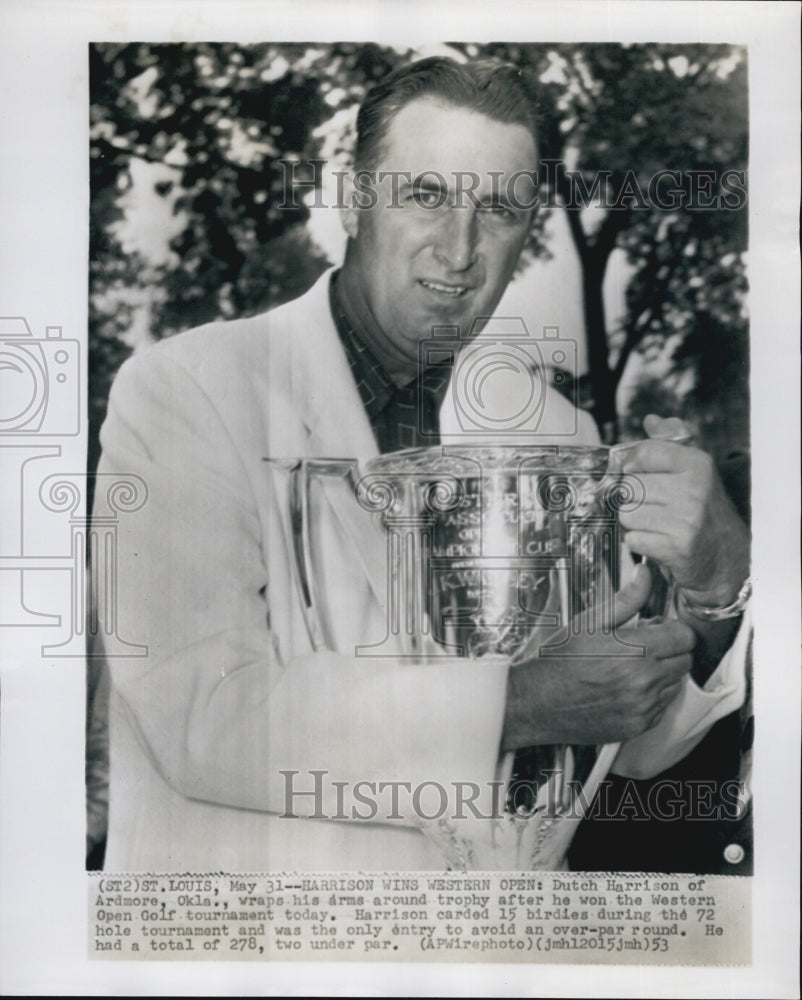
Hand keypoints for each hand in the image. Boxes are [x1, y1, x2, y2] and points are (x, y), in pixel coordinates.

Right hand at [502, 563, 695, 747]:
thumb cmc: (560, 659)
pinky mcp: (639, 726)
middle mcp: (645, 682)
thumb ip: (626, 599)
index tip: (655, 628)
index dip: (672, 628)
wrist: (538, 701)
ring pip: (676, 684)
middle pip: (686, 660)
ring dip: (663, 674)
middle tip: (642, 646)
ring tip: (630, 668)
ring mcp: (644, 707)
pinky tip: (625, 687)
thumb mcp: (589, 621)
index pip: (685, 636)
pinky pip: (662, 707)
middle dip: (670, 650)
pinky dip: (652, 697)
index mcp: (636, 651)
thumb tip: (645, 574)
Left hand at [612, 414, 749, 607]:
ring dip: (634, 523)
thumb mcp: (693, 470)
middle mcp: (694, 489)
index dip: (632, 465)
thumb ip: (670, 443)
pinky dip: (639, 543)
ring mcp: (687, 519)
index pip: (644, 453)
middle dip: (634, 499)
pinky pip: (633, 539)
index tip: (638, 473)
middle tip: (654, 508)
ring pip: (627, 514)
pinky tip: (657, 542)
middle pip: (630, 486)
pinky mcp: (677, 547)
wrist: (726, 558)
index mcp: (697, 464)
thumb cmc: (701, 510)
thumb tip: (651, 420)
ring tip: (655, 525)